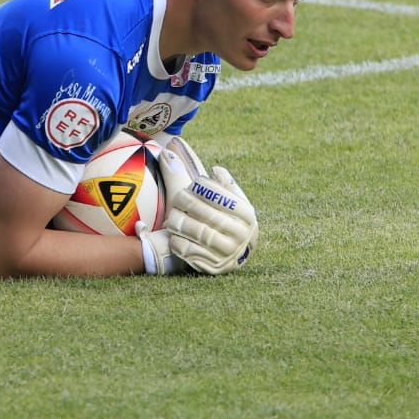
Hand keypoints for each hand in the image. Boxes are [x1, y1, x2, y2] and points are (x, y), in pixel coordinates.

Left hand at [140, 135, 257, 274]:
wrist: (229, 253)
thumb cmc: (222, 217)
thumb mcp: (222, 199)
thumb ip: (203, 180)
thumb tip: (173, 151)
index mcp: (247, 214)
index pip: (224, 198)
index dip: (206, 191)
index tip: (191, 185)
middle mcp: (243, 235)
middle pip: (210, 215)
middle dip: (190, 206)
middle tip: (176, 199)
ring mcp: (230, 253)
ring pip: (201, 234)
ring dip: (182, 224)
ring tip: (171, 218)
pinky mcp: (216, 268)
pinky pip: (194, 254)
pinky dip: (181, 244)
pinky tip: (172, 237)